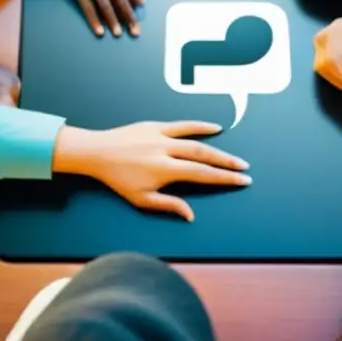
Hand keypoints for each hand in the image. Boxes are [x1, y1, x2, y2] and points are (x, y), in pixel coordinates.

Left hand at [53, 121, 251, 220]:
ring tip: (234, 155)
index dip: (224, 178)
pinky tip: (216, 128)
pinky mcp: (156, 125)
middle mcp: (165, 150)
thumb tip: (191, 214)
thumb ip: (168, 205)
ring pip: (196, 140)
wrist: (97, 152)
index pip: (202, 173)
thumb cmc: (118, 179)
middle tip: (244, 169)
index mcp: (164, 169)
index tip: (242, 180)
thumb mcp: (141, 199)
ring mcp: (162, 136)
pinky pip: (183, 125)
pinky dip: (200, 126)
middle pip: (203, 155)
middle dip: (226, 163)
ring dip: (218, 147)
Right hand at [313, 3, 341, 93]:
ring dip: (337, 80)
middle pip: (325, 65)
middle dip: (341, 81)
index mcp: (337, 31)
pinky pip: (322, 65)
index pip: (335, 59)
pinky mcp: (319, 45)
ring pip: (321, 67)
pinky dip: (334, 74)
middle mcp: (323, 35)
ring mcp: (319, 40)